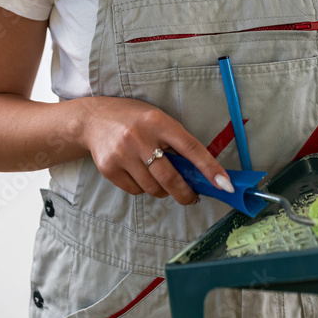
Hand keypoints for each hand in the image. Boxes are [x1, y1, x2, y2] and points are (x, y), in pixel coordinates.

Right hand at [77, 96, 234, 205]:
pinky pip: (135, 191)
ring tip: (159, 178)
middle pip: (171, 178)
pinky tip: (138, 173)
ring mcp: (123, 154)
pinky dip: (142, 189)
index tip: (224, 184)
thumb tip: (198, 172)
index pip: (191, 148)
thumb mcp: (157, 119)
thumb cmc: (134, 119)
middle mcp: (140, 138)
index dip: (210, 168)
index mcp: (159, 122)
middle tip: (192, 197)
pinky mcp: (109, 168)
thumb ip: (175, 141)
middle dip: (185, 193)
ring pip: (153, 188)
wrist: (94, 119)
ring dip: (163, 190)